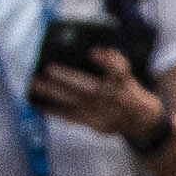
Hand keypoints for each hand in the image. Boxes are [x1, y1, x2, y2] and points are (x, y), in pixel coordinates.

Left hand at [28, 44, 165, 146]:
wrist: (139, 121)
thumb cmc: (126, 90)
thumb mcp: (127, 75)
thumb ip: (113, 62)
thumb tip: (93, 51)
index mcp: (124, 83)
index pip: (119, 71)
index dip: (107, 61)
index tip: (92, 51)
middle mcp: (114, 99)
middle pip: (90, 87)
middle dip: (69, 78)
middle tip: (49, 68)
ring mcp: (102, 113)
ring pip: (75, 101)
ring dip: (53, 93)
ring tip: (35, 83)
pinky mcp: (93, 124)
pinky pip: (70, 117)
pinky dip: (53, 110)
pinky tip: (38, 103)